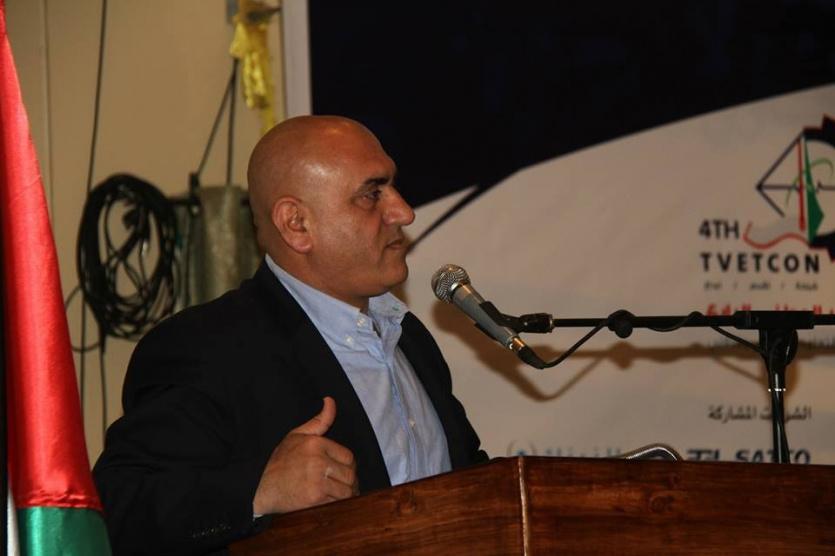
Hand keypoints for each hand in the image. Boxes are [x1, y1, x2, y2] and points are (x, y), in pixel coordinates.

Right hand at [253, 397, 357, 514]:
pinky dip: (336, 504)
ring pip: (346, 490)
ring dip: (344, 494)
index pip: (349, 457)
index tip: (340, 471)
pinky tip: (328, 502)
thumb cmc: (280, 462)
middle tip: (340, 485)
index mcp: (316, 443)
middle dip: (348, 481)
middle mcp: (317, 461)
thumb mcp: (296, 435)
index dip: (347, 466)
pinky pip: (337, 503)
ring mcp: (316, 481)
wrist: (260, 488)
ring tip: (336, 494)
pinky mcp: (314, 499)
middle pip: (350, 474)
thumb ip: (319, 420)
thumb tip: (330, 400)